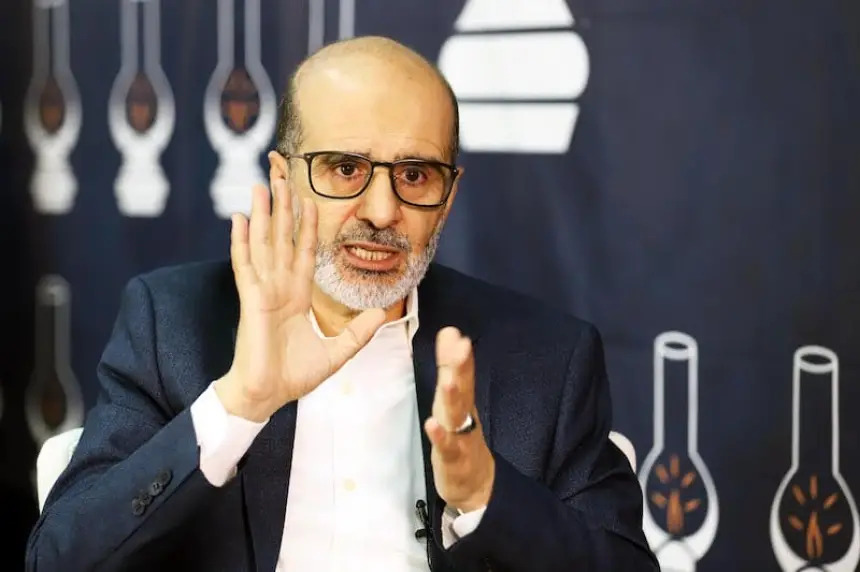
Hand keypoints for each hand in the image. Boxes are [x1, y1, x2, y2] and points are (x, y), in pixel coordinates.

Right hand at [215, 179, 385, 421]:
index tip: (310, 198)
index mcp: (297, 295)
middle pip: (282, 237)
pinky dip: (242, 241)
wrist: (268, 396)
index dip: (306, 224)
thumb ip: (359, 332)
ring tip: (262, 185)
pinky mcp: (252, 300)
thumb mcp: (337, 352)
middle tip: (281, 175)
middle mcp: (279, 287)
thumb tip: (382, 312)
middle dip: (282, 206)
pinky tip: (239, 218)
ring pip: (264, 243)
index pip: (303, 250)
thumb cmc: (294, 376)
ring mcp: (263, 291)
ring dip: (262, 214)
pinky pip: (245, 265)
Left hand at [425, 327, 495, 512]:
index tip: (452, 332)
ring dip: (453, 397)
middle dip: (460, 367)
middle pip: (462, 389)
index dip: (457, 354)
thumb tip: (449, 334)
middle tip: (461, 344)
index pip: (460, 374)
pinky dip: (439, 436)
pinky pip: (446, 447)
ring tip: (448, 379)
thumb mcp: (454, 404)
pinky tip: (431, 425)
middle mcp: (463, 416)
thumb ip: (451, 371)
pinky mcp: (452, 459)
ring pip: (456, 416)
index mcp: (461, 402)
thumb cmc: (459, 440)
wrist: (475, 486)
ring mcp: (459, 437)